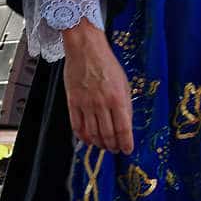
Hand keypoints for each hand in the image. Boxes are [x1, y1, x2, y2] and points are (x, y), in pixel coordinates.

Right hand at [62, 21, 133, 153]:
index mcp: (118, 99)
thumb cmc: (108, 65)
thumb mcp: (124, 84)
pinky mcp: (72, 102)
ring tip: (103, 146)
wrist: (86, 50)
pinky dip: (82, 136)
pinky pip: (76, 125)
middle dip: (112, 146)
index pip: (123, 129)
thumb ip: (125, 105)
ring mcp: (86, 104)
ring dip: (99, 143)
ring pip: (92, 133)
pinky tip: (87, 140)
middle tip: (115, 150)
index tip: (127, 150)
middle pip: (107, 134)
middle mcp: (102, 104)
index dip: (126, 143)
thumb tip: (126, 125)